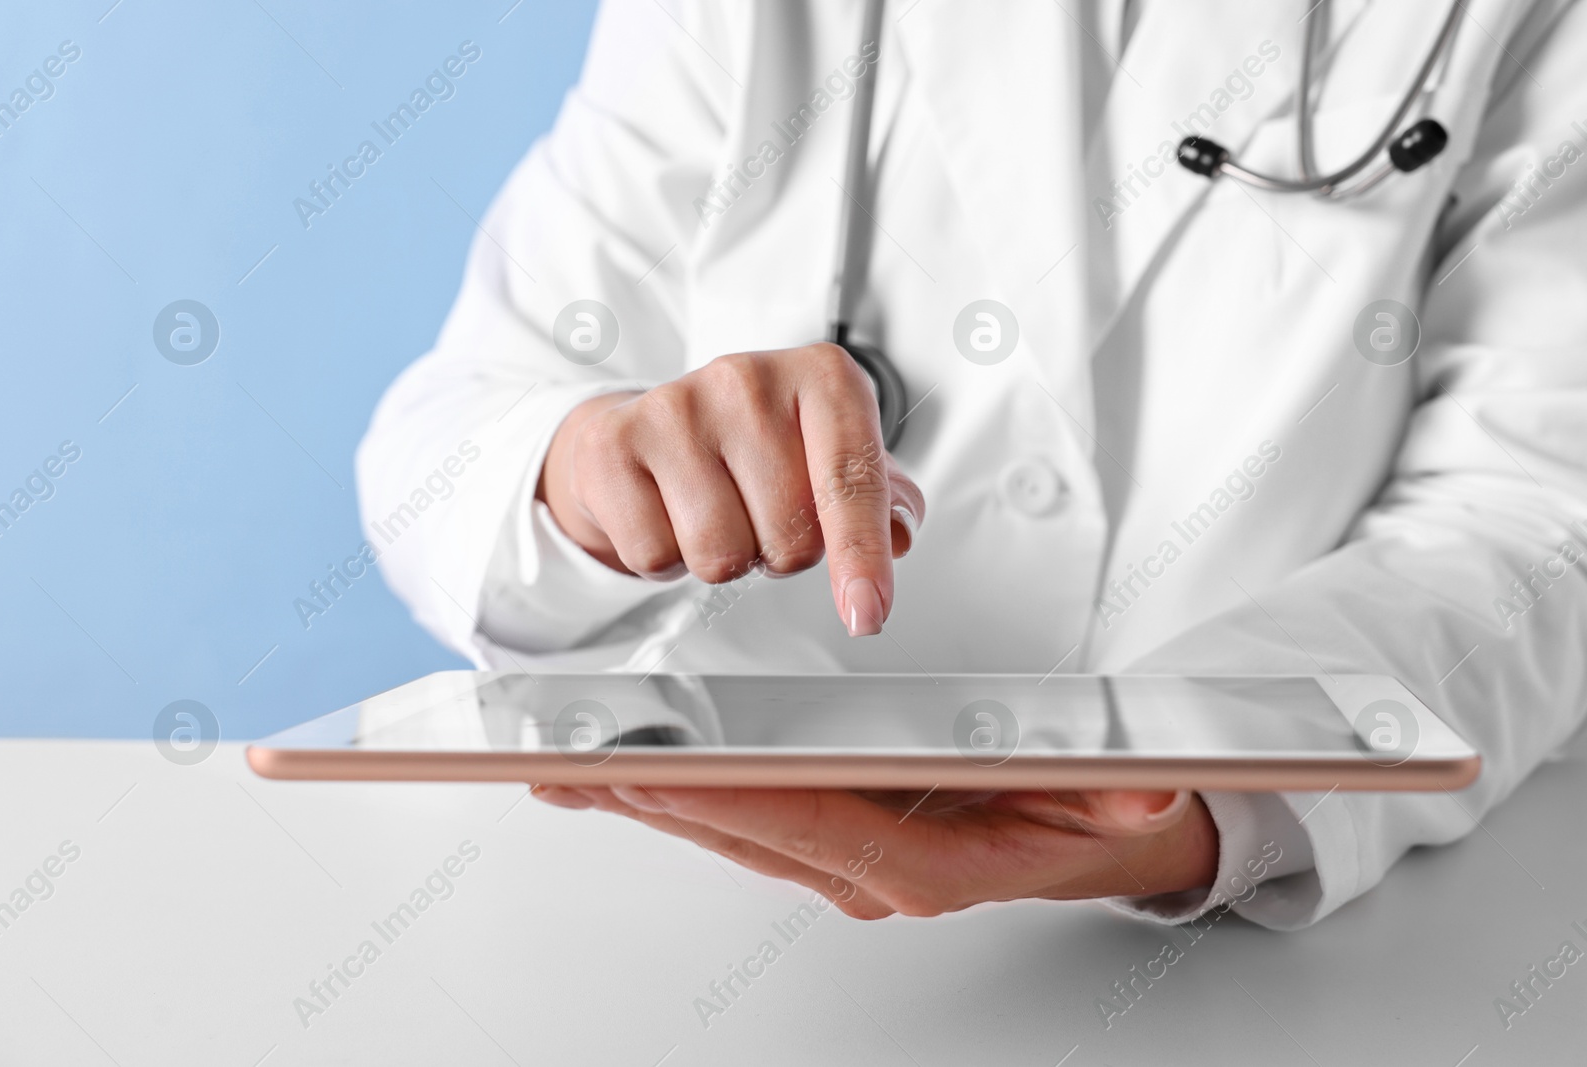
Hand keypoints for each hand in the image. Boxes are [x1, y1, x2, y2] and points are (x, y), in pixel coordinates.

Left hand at [532, 785, 1218, 916]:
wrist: (1101, 836)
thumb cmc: (1091, 812)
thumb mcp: (1126, 798)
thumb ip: (1128, 795)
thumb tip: (1141, 791)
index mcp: (930, 861)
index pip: (818, 826)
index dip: (736, 799)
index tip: (662, 767)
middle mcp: (871, 869)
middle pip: (746, 830)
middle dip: (656, 795)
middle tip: (571, 759)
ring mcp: (842, 859)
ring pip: (726, 829)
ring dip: (646, 798)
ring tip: (564, 764)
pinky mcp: (826, 839)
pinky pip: (736, 820)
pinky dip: (673, 796)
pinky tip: (613, 777)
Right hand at [537, 344, 924, 635]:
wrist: (642, 431)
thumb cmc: (749, 448)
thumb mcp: (828, 456)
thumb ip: (879, 496)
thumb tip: (901, 531)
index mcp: (821, 376)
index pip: (852, 481)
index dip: (862, 556)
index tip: (867, 613)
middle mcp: (748, 379)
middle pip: (790, 537)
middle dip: (780, 551)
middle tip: (757, 513)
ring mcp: (676, 406)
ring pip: (721, 555)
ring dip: (723, 558)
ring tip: (712, 511)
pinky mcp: (615, 443)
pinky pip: (655, 555)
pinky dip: (665, 558)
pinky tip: (666, 513)